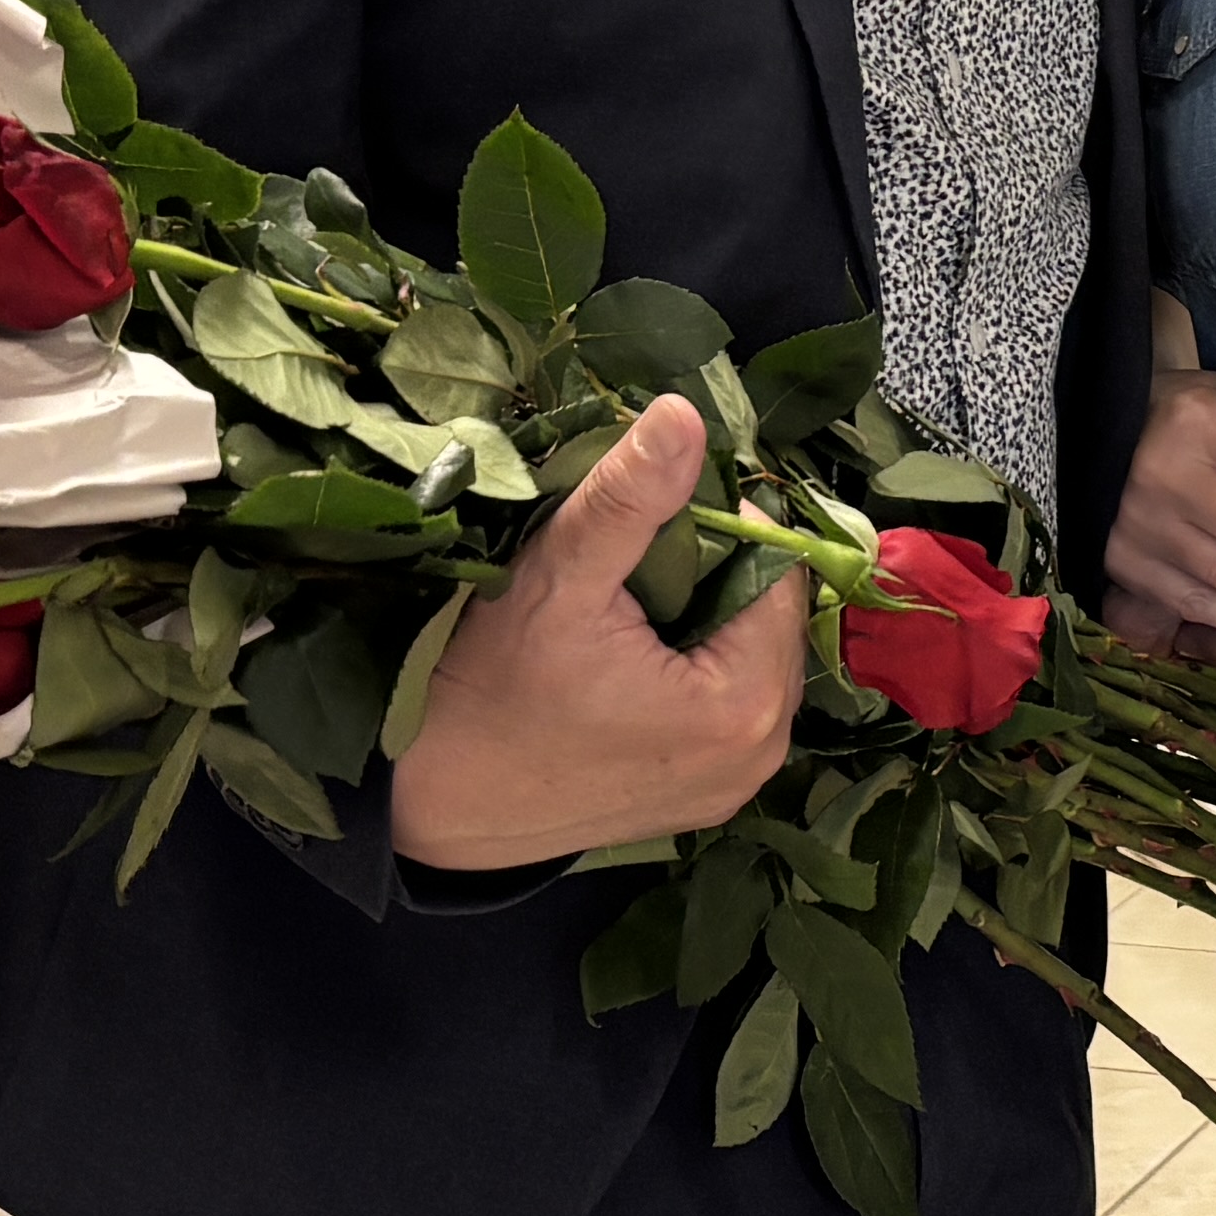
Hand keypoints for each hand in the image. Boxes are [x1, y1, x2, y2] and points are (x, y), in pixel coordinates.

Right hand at [383, 400, 794, 870]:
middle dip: (714, 574)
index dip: (722, 528)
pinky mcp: (710, 797)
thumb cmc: (491, 692)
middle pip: (771, 616)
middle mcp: (764, 751)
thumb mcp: (559, 579)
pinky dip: (695, 670)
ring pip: (752, 657)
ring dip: (705, 620)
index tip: (653, 522)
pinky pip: (731, 705)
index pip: (780, 569)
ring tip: (627, 613)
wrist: (436, 803)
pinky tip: (631, 663)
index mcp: (747, 701)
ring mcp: (738, 782)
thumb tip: (684, 413)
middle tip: (632, 569)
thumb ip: (629, 497)